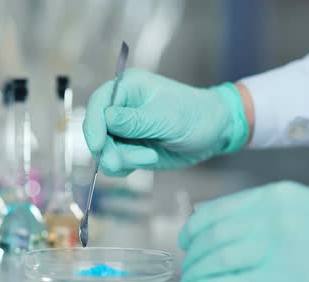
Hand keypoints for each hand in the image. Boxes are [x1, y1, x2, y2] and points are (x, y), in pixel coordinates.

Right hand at [83, 69, 249, 175]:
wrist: (214, 132)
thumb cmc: (195, 115)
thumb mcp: (166, 118)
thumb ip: (135, 121)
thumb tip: (106, 118)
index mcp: (127, 88)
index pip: (98, 105)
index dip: (94, 126)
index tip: (98, 146)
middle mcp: (120, 108)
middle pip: (97, 131)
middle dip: (109, 149)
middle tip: (122, 162)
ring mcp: (123, 130)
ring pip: (104, 150)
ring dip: (122, 160)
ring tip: (149, 157)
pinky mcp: (128, 147)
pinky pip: (114, 162)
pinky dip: (126, 166)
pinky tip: (147, 160)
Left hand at [179, 181, 308, 281]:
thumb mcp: (292, 203)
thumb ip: (253, 207)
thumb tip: (208, 217)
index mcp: (272, 197)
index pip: (216, 211)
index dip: (193, 228)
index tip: (184, 238)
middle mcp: (272, 219)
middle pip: (214, 236)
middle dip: (193, 252)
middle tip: (186, 262)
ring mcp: (278, 248)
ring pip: (219, 257)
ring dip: (198, 270)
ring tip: (191, 276)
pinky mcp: (284, 277)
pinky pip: (235, 281)